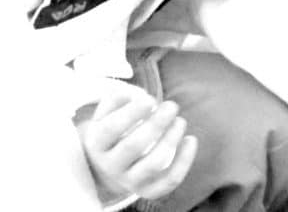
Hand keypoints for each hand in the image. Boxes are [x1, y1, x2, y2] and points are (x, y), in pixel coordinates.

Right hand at [76, 88, 198, 202]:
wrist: (110, 164)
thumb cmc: (113, 129)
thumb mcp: (107, 112)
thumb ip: (117, 99)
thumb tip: (135, 95)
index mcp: (96, 143)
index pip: (111, 128)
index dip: (132, 112)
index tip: (150, 99)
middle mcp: (110, 166)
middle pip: (133, 145)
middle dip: (156, 123)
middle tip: (171, 105)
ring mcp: (129, 182)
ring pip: (153, 164)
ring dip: (171, 140)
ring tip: (180, 121)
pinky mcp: (148, 191)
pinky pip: (169, 180)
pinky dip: (184, 161)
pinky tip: (191, 139)